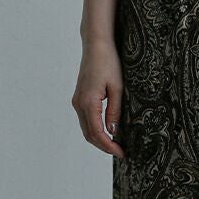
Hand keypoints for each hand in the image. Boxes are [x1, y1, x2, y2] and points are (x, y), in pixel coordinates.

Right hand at [72, 37, 124, 157]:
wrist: (96, 45)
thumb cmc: (109, 62)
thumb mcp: (117, 88)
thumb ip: (114, 111)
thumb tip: (113, 132)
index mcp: (88, 102)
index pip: (97, 133)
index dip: (109, 146)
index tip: (122, 153)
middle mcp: (78, 104)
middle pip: (89, 135)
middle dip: (104, 146)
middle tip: (121, 152)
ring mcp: (77, 101)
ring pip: (86, 129)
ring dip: (99, 139)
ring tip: (116, 145)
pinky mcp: (79, 98)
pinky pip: (86, 120)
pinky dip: (95, 130)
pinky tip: (108, 132)